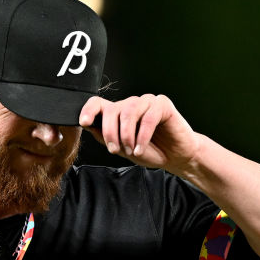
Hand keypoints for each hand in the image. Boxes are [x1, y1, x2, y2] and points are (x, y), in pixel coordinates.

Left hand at [79, 94, 200, 173]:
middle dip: (110, 132)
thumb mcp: (123, 148)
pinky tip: (141, 148)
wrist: (175, 157)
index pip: (98, 103)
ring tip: (131, 151)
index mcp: (119, 112)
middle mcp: (132, 104)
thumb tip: (89, 126)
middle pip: (112, 110)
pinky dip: (142, 136)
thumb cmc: (150, 151)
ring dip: (127, 135)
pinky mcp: (162, 105)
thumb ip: (106, 137)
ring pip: (128, 112)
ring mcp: (147, 102)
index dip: (88, 110)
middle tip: (115, 150)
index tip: (84, 122)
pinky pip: (148, 118)